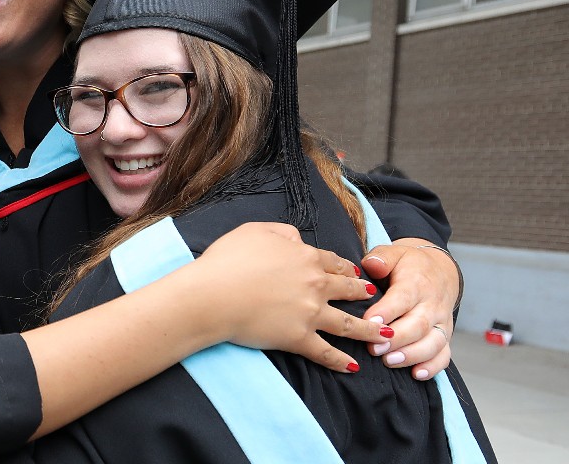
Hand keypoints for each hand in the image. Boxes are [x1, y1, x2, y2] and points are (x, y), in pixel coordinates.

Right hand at [194, 222, 390, 372]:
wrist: (212, 295)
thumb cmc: (227, 261)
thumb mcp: (255, 230)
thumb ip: (283, 232)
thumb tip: (298, 240)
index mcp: (305, 257)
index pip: (334, 263)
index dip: (346, 269)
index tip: (355, 274)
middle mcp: (315, 285)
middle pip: (348, 290)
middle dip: (364, 294)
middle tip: (375, 299)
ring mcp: (310, 314)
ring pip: (348, 324)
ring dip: (369, 330)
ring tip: (384, 335)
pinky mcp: (298, 338)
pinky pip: (325, 352)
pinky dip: (340, 361)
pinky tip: (353, 367)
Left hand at [361, 239, 457, 379]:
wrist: (439, 270)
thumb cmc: (409, 264)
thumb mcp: (394, 253)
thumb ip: (382, 258)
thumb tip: (373, 265)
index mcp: (417, 283)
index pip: (403, 298)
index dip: (386, 312)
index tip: (368, 323)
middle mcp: (432, 305)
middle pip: (418, 325)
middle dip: (396, 339)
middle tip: (374, 349)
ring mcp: (441, 322)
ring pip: (433, 343)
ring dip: (412, 355)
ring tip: (390, 361)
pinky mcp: (444, 336)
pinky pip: (444, 354)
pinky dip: (433, 367)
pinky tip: (416, 374)